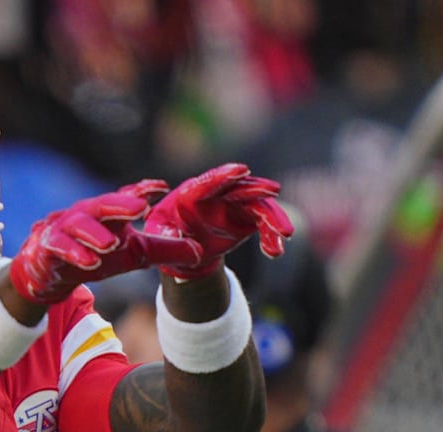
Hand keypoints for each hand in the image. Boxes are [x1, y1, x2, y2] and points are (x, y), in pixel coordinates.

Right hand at [9, 180, 201, 303]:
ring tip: (112, 244)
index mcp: (110, 212)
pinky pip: (61, 247)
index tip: (162, 186)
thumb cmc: (93, 255)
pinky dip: (75, 253)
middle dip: (120, 204)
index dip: (144, 189)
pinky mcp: (49, 246)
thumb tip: (199, 253)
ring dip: (95, 233)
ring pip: (80, 225)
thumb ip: (163, 251)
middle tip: (140, 208)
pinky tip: (90, 262)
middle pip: (103, 204)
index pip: (128, 196)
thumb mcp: (133, 255)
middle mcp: (87, 214)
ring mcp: (65, 229)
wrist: (50, 272)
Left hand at [143, 163, 293, 279]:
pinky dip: (271, 235)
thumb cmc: (166, 236)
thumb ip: (167, 236)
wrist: (184, 247)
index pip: (207, 182)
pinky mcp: (246, 217)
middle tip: (273, 190)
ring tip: (283, 235)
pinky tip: (275, 251)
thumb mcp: (158, 236)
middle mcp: (216, 194)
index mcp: (190, 194)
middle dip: (256, 189)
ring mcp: (234, 204)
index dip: (224, 175)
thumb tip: (183, 243)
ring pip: (258, 205)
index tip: (242, 169)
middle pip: (239, 187)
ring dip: (273, 218)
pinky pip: (264, 223)